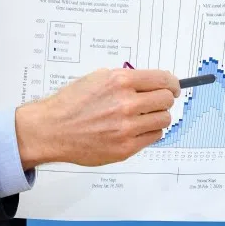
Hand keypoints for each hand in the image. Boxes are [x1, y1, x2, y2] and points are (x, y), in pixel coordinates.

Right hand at [14, 68, 179, 168]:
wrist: (52, 129)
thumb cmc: (71, 103)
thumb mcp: (96, 78)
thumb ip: (123, 79)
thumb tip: (147, 82)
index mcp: (120, 81)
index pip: (162, 80)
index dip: (171, 83)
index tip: (172, 86)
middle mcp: (126, 103)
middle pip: (166, 100)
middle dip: (163, 99)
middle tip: (156, 102)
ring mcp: (127, 127)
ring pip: (163, 119)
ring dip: (157, 116)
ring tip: (143, 116)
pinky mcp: (126, 147)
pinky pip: (154, 137)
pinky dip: (149, 132)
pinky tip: (135, 129)